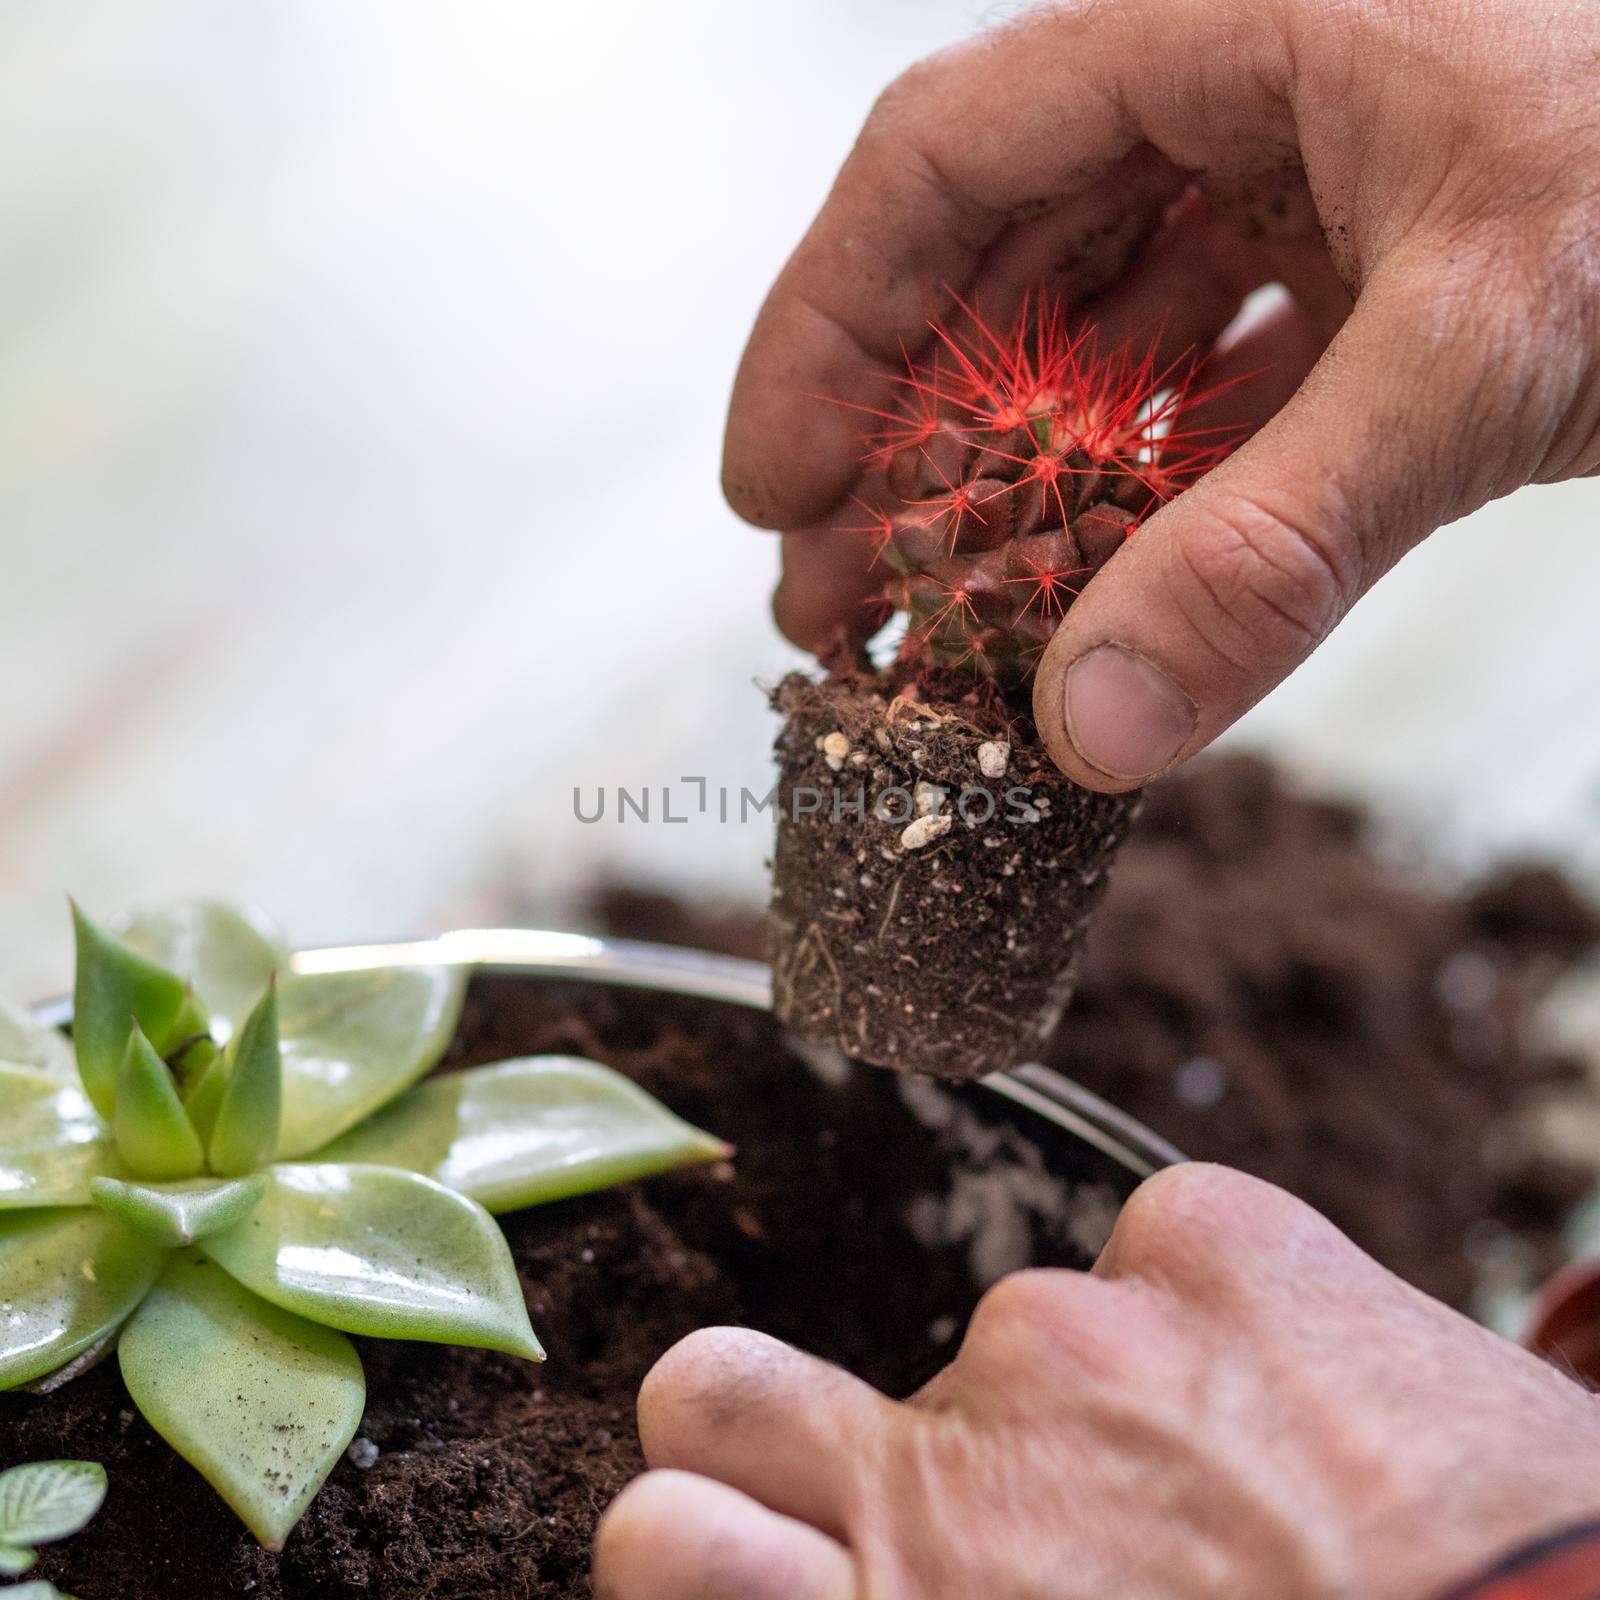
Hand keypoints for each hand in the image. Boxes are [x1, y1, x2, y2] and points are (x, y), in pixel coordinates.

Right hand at [595, 1164, 1599, 1599]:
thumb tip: (856, 1581)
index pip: (662, 1531)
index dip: (688, 1534)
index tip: (747, 1548)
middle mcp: (960, 1468)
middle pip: (717, 1391)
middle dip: (762, 1427)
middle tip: (915, 1492)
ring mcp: (1084, 1332)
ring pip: (1018, 1334)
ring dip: (1094, 1406)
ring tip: (1243, 1498)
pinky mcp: (1215, 1237)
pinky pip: (1171, 1259)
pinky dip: (1228, 1329)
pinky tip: (1331, 1426)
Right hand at [723, 0, 1599, 789]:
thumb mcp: (1485, 346)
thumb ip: (1277, 544)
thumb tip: (1092, 730)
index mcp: (1221, 27)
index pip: (943, 162)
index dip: (825, 327)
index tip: (771, 488)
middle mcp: (1243, 96)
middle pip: (998, 269)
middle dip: (903, 446)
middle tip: (839, 604)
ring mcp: (1310, 191)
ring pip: (1100, 336)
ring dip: (1015, 485)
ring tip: (945, 620)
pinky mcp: (1377, 281)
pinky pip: (1216, 388)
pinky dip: (1152, 492)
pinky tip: (1105, 583)